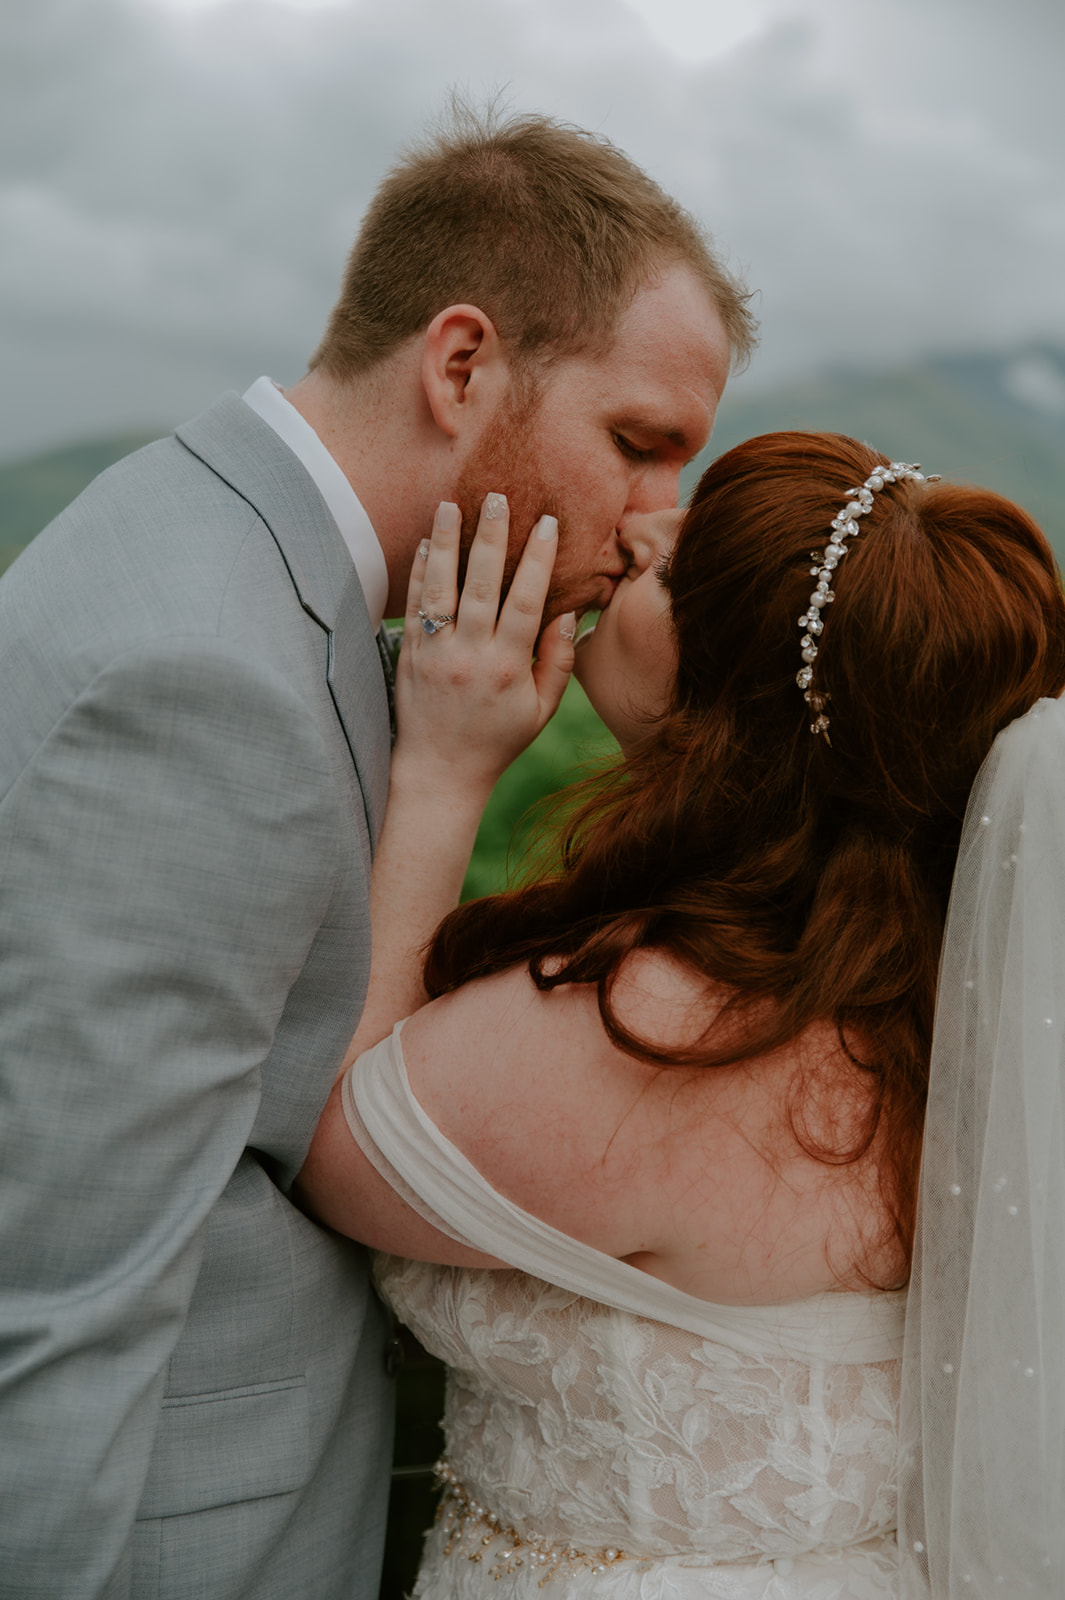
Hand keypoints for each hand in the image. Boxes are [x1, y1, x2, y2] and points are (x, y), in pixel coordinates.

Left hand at [392, 495, 575, 803]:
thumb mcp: (541, 710)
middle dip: (491, 538)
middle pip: (482, 586)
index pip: (526, 602)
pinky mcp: (410, 657)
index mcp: (508, 667)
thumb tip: (566, 613)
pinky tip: (427, 543)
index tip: (547, 524)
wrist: (441, 772)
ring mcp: (436, 654)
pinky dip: (419, 573)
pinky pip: (414, 607)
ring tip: (451, 504)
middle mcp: (470, 656)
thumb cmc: (497, 740)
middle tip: (497, 497)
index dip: (538, 560)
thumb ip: (558, 662)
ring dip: (447, 544)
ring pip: (441, 589)